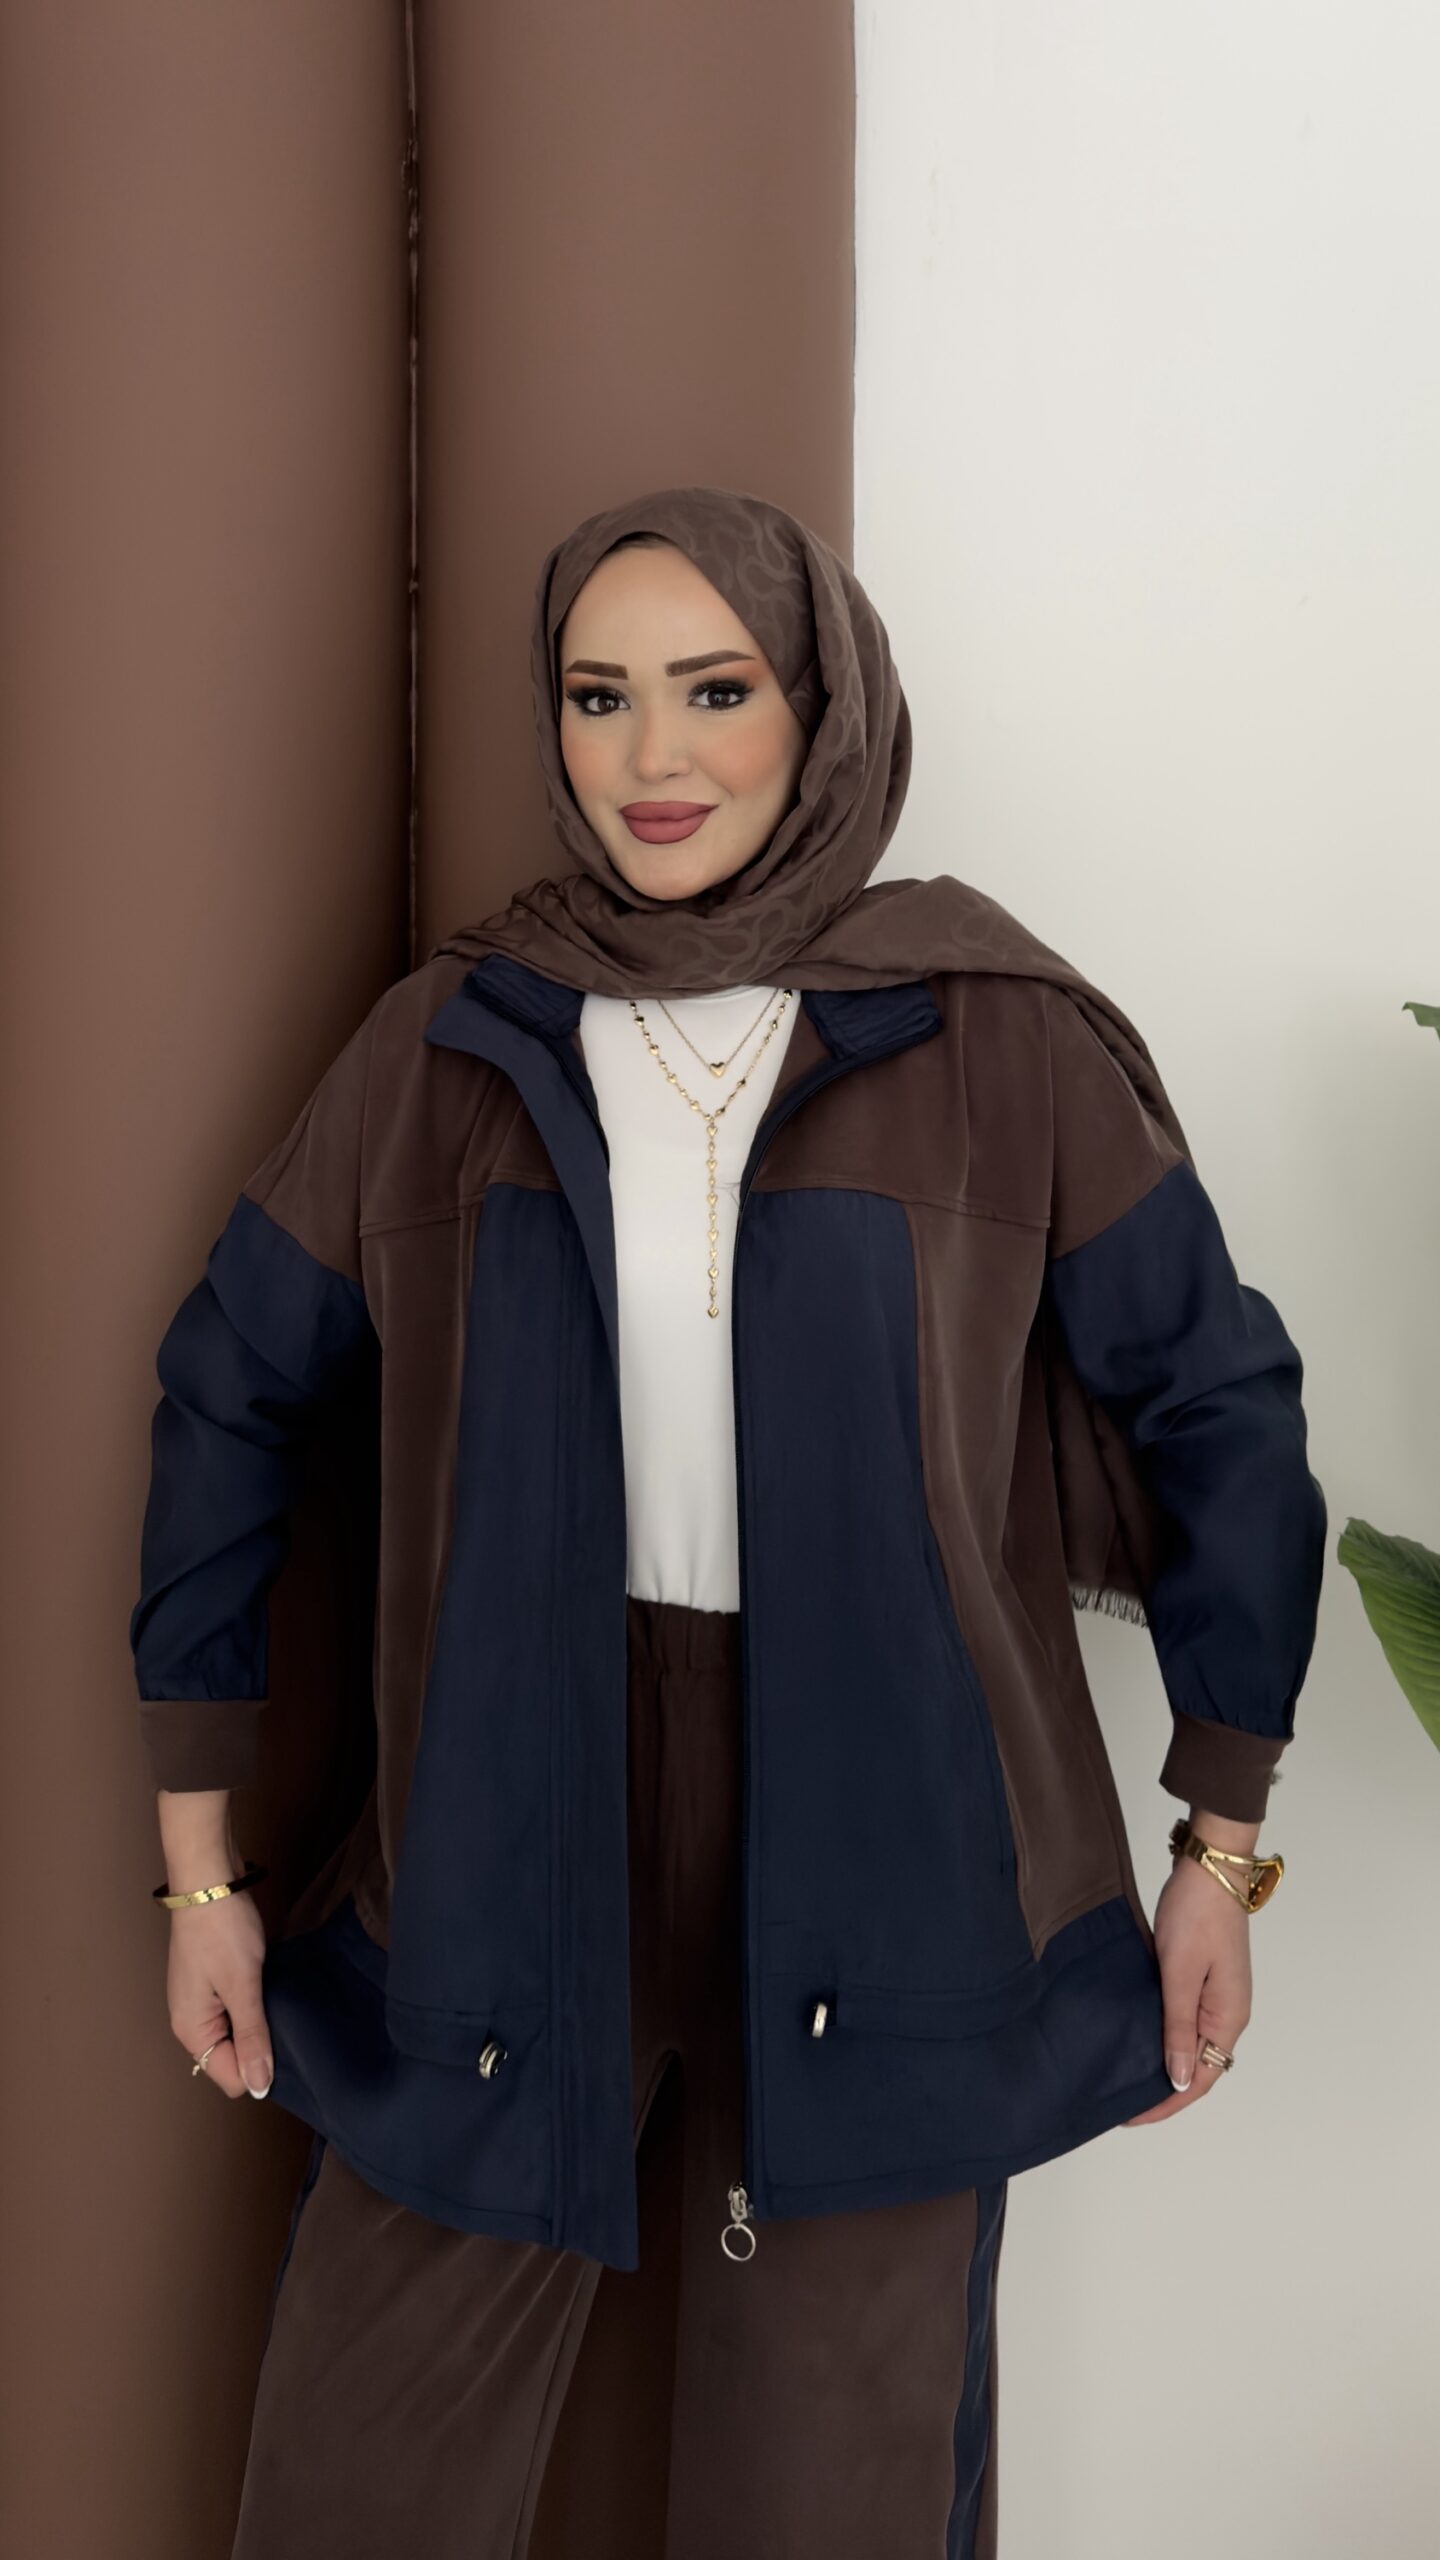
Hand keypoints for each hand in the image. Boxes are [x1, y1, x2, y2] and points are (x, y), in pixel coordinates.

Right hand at [167, 1888, 273, 2099]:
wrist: (209, 1880)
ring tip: (280, 2001)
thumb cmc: (222, 1931)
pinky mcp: (211, 1981)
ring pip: (236, 2033)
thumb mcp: (243, 1986)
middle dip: (259, 2046)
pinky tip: (270, 1989)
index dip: (258, 2068)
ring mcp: (200, 2000)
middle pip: (231, 2057)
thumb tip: (259, 2087)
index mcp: (191, 2029)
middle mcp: (191, 2021)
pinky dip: (253, 2004)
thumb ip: (251, 2037)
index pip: (229, 2077)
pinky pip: (235, 2009)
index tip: (283, 2042)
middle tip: (285, 2018)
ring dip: (258, 2023)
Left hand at [1124, 1851, 1251, 2126]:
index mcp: (1228, 2018)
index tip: (1130, 2115)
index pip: (1201, 2079)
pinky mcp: (1204, 1977)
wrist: (1209, 1868)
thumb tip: (1179, 2079)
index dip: (1167, 2101)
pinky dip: (1163, 2034)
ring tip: (1124, 2075)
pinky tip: (1137, 2034)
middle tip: (1120, 2100)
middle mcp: (1227, 2013)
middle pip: (1198, 2066)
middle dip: (1163, 2088)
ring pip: (1190, 2043)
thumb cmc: (1197, 1916)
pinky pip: (1186, 2020)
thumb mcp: (1181, 1974)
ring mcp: (1218, 1995)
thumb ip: (1178, 2027)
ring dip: (1163, 2061)